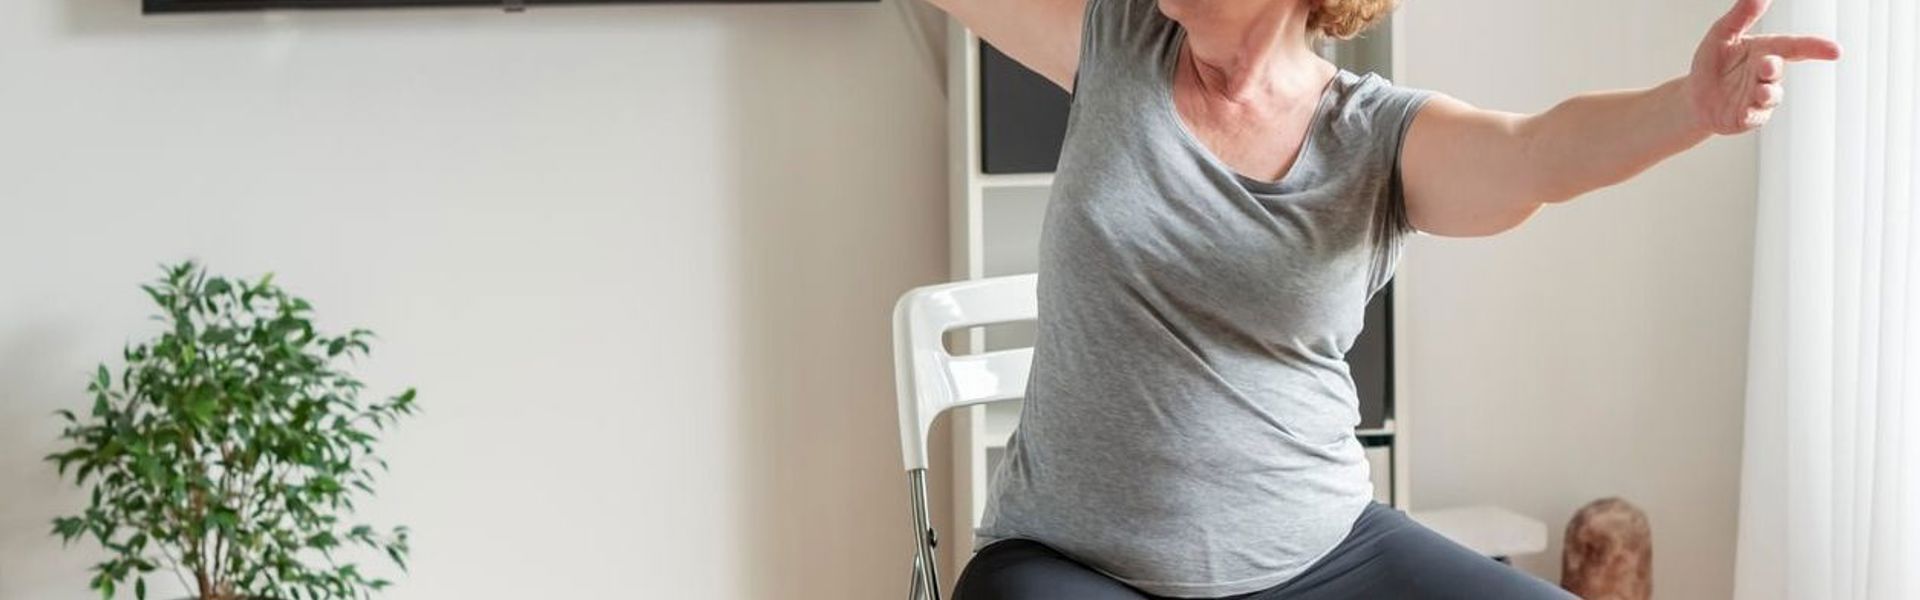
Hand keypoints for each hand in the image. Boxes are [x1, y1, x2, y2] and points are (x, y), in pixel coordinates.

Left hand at [1686, 0, 1841, 134]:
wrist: (1696, 98)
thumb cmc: (1712, 64)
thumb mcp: (1722, 35)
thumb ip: (1742, 15)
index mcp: (1765, 50)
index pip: (1794, 47)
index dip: (1815, 48)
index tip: (1836, 51)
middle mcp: (1765, 74)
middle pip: (1777, 70)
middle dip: (1773, 68)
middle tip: (1767, 65)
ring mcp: (1759, 97)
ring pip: (1770, 95)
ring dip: (1767, 93)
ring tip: (1761, 91)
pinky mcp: (1748, 117)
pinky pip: (1754, 116)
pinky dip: (1751, 114)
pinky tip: (1746, 113)